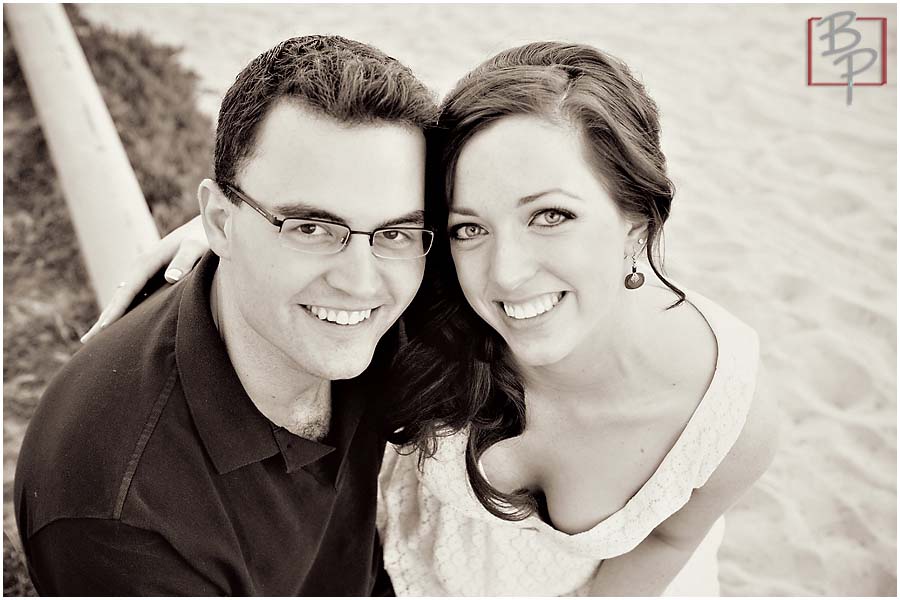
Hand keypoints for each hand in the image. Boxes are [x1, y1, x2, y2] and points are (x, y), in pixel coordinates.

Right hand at [80, 215, 207, 342]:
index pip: (127, 290)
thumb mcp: (197, 247)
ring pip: (123, 299)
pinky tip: (121, 327)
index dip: (115, 310)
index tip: (103, 328)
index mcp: (147, 262)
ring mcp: (145, 274)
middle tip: (86, 341)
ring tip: (96, 339)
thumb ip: (185, 261)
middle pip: (118, 297)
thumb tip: (169, 278)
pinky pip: (134, 298)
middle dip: (103, 318)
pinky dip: (124, 311)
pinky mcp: (152, 278)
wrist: (206, 228)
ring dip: (110, 317)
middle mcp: (141, 268)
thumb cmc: (203, 239)